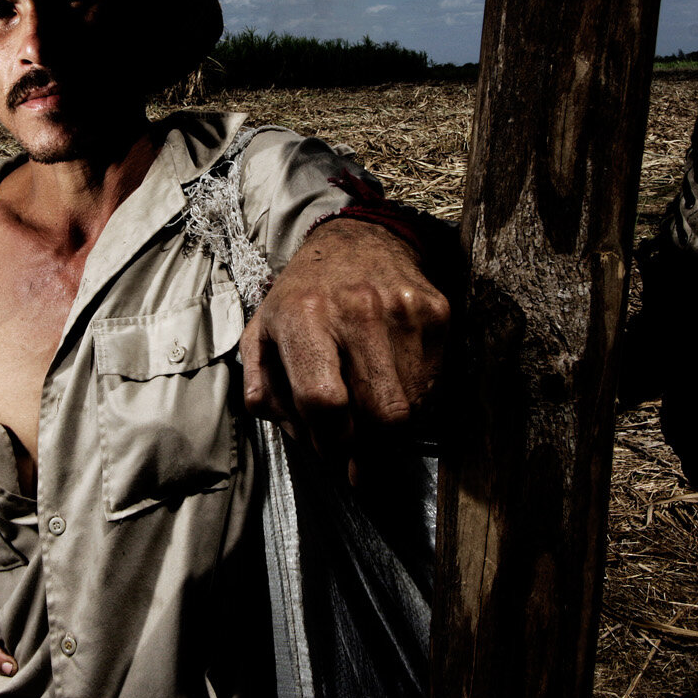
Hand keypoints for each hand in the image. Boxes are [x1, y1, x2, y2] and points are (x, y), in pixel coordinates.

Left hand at [240, 219, 449, 477]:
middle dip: (369, 448)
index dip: (330, 443)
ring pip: (411, 406)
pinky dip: (414, 399)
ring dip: (391, 428)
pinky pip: (433, 384)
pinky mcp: (435, 313)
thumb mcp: (262, 334)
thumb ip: (264, 391)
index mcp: (302, 315)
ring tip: (370, 412)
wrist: (358, 241)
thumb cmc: (304, 297)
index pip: (324, 400)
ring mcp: (402, 310)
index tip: (333, 456)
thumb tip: (303, 439)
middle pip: (379, 414)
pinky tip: (391, 383)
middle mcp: (356, 309)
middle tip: (358, 453)